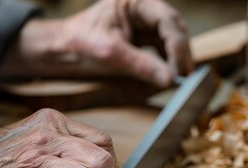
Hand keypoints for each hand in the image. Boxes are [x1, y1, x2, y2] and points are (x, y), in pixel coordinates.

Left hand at [0, 0, 192, 87]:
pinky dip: (169, 63)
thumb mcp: (111, 54)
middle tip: (184, 78)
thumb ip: (141, 65)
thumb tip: (169, 80)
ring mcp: (147, 23)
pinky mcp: (146, 38)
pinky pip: (165, 49)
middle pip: (176, 28)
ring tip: (178, 80)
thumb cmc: (80, 43)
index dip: (178, 45)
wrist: (63, 49)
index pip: (167, 20)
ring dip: (178, 59)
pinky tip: (168, 76)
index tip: (180, 70)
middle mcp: (145, 9)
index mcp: (136, 2)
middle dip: (181, 53)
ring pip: (174, 39)